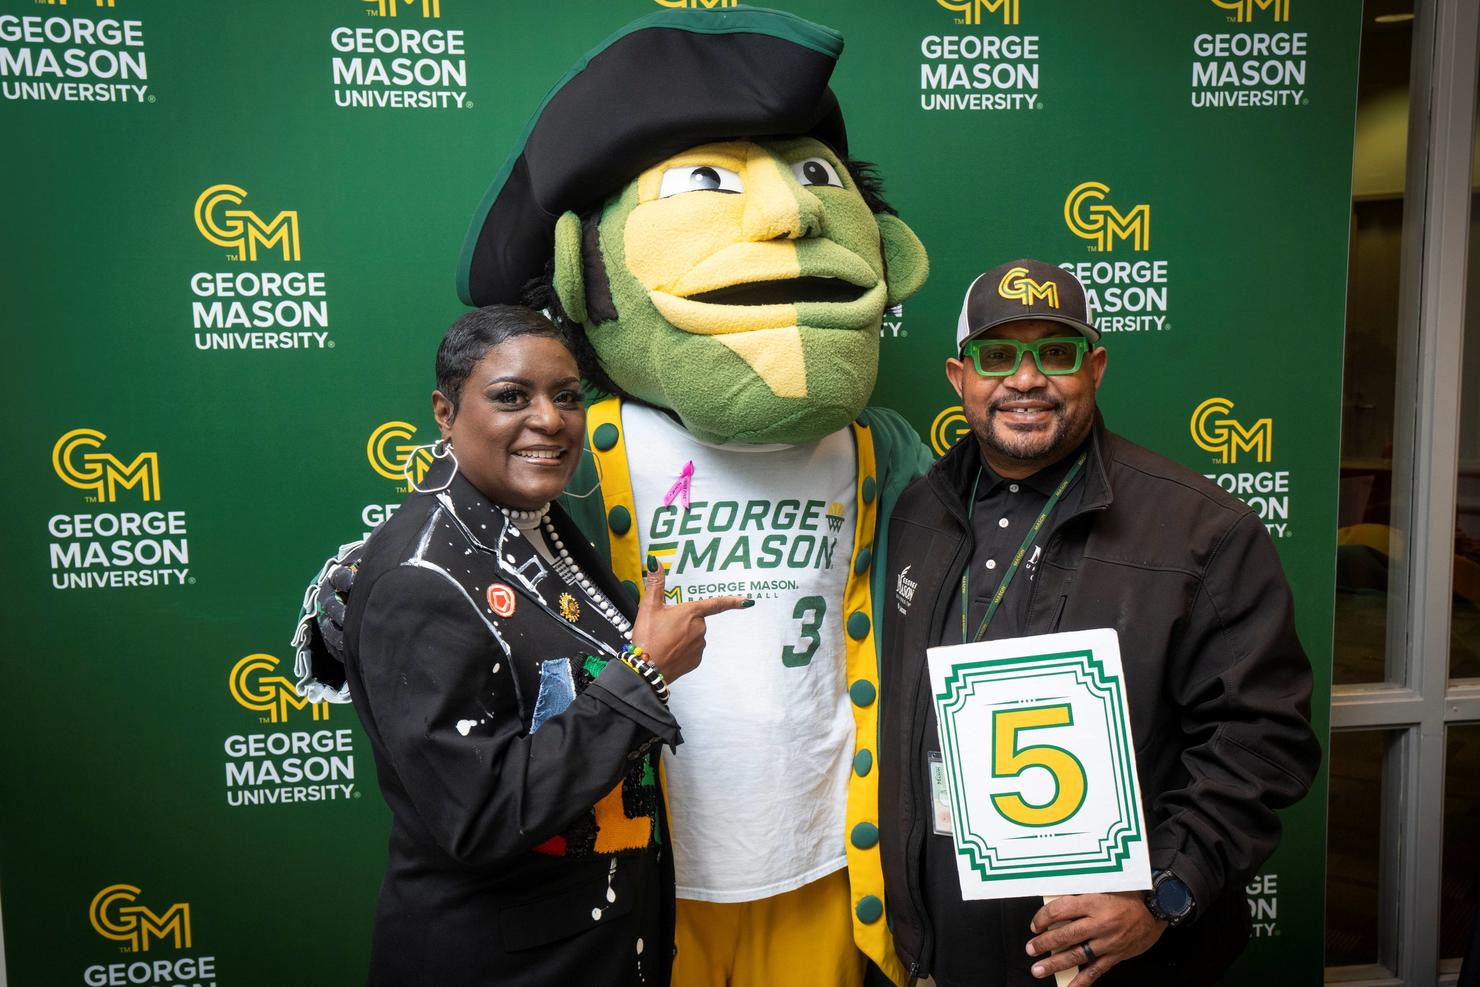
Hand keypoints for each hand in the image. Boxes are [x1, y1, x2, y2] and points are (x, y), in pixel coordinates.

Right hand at [631, 558, 748, 681]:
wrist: (646, 668)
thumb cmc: (648, 637)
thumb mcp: (649, 607)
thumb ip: (655, 583)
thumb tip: (655, 562)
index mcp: (691, 612)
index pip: (717, 604)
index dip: (733, 602)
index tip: (748, 602)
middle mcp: (700, 628)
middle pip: (695, 619)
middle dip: (682, 621)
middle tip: (664, 628)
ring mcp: (699, 645)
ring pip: (693, 635)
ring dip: (681, 636)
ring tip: (663, 641)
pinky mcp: (696, 660)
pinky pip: (691, 650)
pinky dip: (682, 649)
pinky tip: (669, 651)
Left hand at [1025, 892, 1165, 984]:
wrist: (1158, 909)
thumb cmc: (1131, 895)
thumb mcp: (1105, 885)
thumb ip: (1082, 893)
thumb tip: (1058, 898)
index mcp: (1094, 902)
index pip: (1061, 910)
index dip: (1044, 918)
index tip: (1035, 925)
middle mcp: (1100, 924)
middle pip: (1066, 935)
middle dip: (1044, 943)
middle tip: (1031, 949)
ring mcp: (1108, 942)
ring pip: (1077, 955)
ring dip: (1055, 963)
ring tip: (1039, 969)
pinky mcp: (1116, 956)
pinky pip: (1096, 971)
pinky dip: (1081, 981)